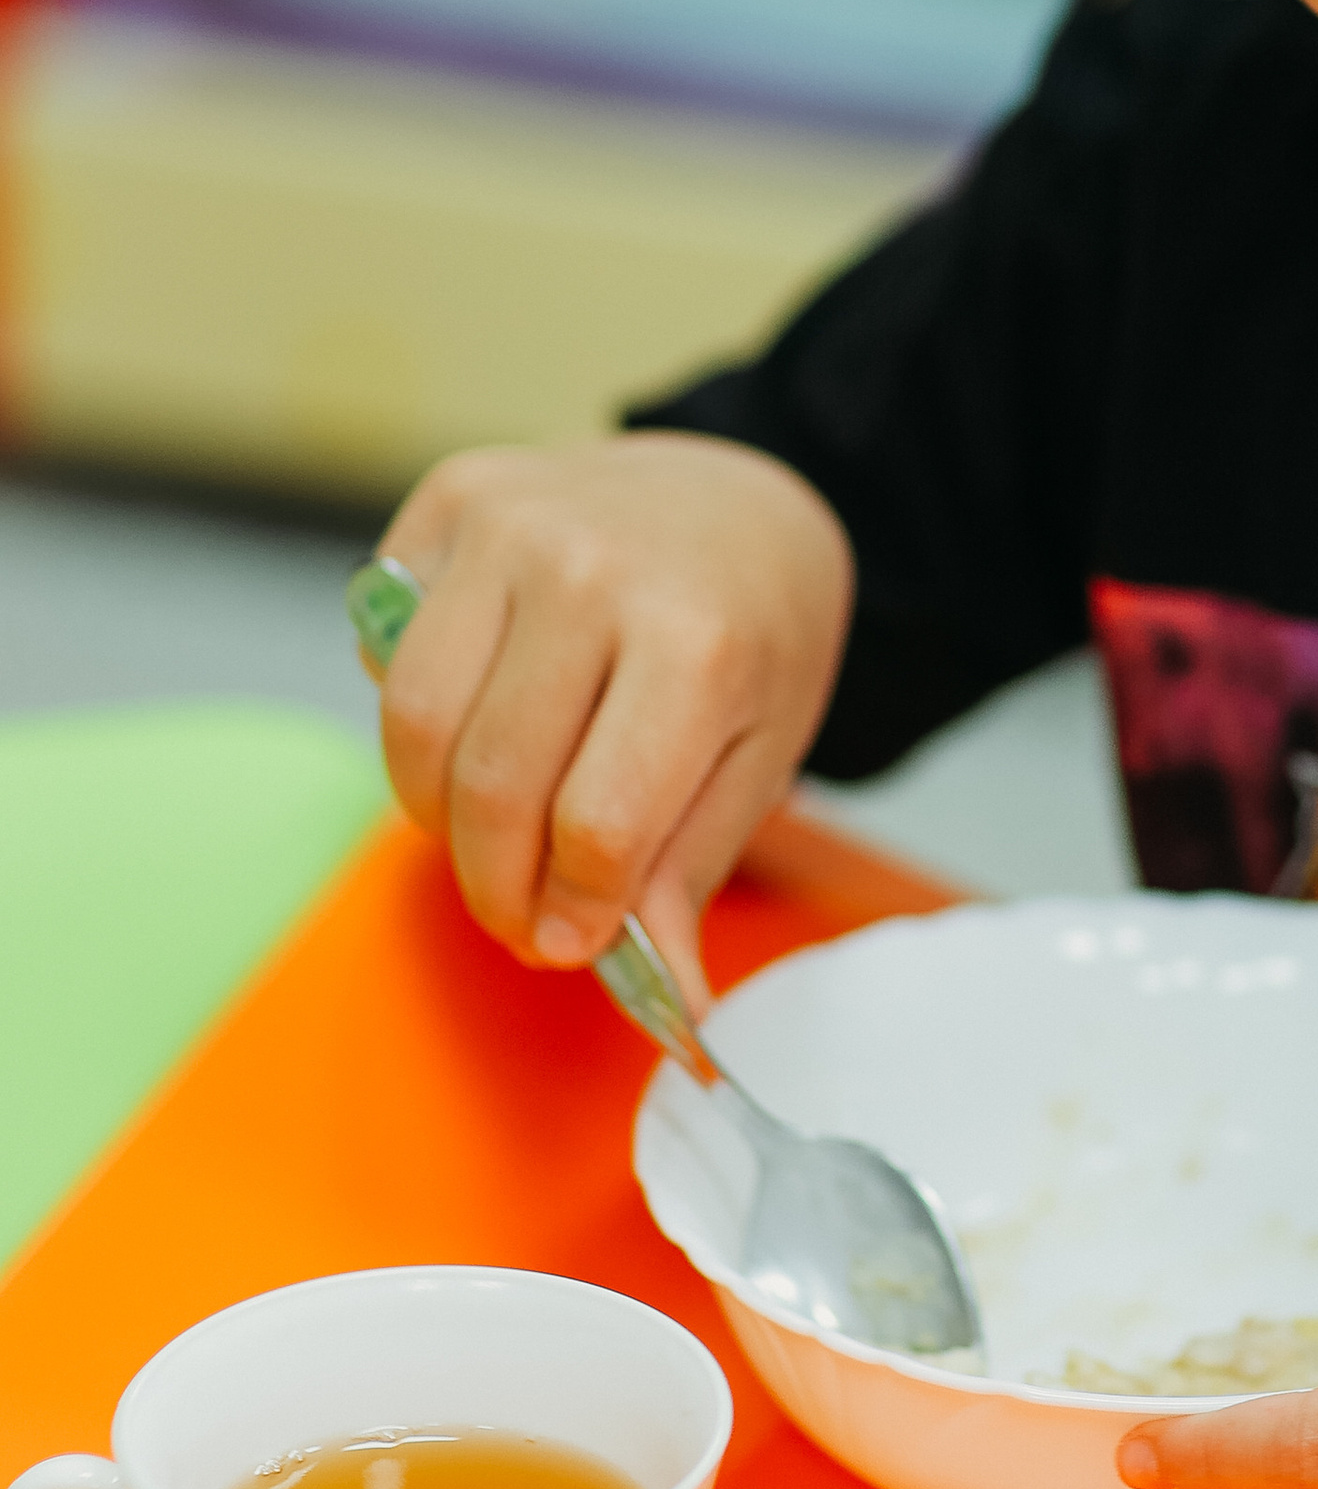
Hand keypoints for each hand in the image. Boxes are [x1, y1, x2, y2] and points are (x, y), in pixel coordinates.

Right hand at [372, 434, 853, 1006]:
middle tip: (521, 915)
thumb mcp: (761, 753)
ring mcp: (511, 523)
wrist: (740, 493)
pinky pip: (386, 644)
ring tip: (490, 832)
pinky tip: (475, 719)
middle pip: (492, 783)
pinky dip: (414, 709)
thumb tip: (665, 995)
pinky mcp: (452, 498)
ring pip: (414, 722)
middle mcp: (591, 569)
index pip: (597, 822)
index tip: (574, 940)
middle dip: (496, 886)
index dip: (575, 910)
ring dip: (434, 811)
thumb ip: (689, 868)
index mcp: (696, 641)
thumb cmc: (755, 631)